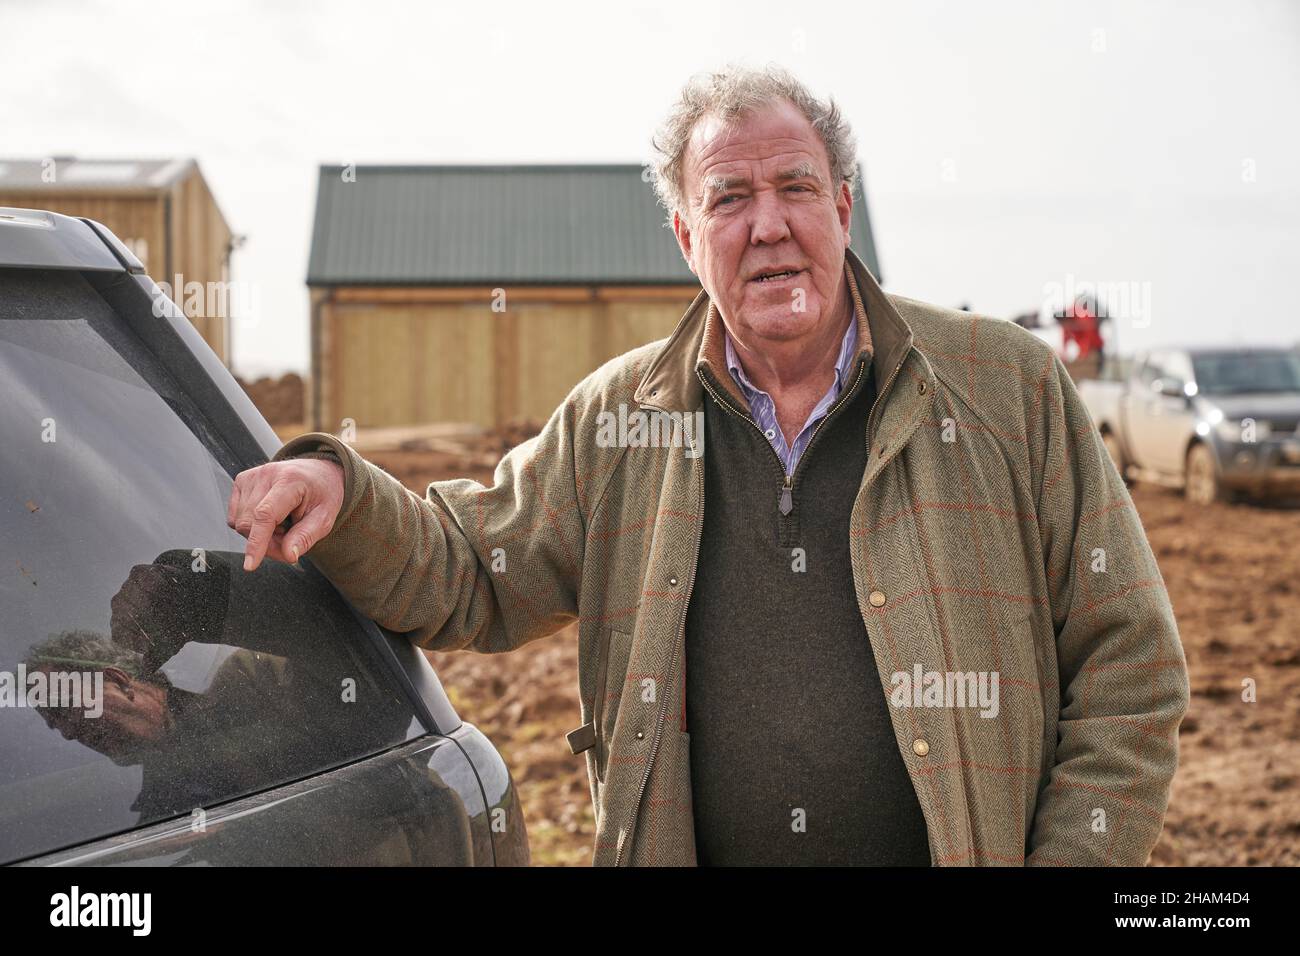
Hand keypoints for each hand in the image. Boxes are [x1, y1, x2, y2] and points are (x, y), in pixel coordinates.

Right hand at [227, 458, 344, 570]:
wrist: (317, 473)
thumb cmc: (322, 493)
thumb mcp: (325, 517)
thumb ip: (306, 537)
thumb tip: (288, 555)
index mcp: (290, 480)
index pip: (265, 515)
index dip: (257, 543)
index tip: (251, 565)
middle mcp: (266, 474)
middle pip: (250, 524)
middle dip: (267, 543)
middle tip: (289, 539)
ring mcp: (251, 476)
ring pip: (240, 523)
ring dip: (260, 534)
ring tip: (283, 524)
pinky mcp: (241, 481)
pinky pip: (235, 517)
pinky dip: (251, 525)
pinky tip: (270, 518)